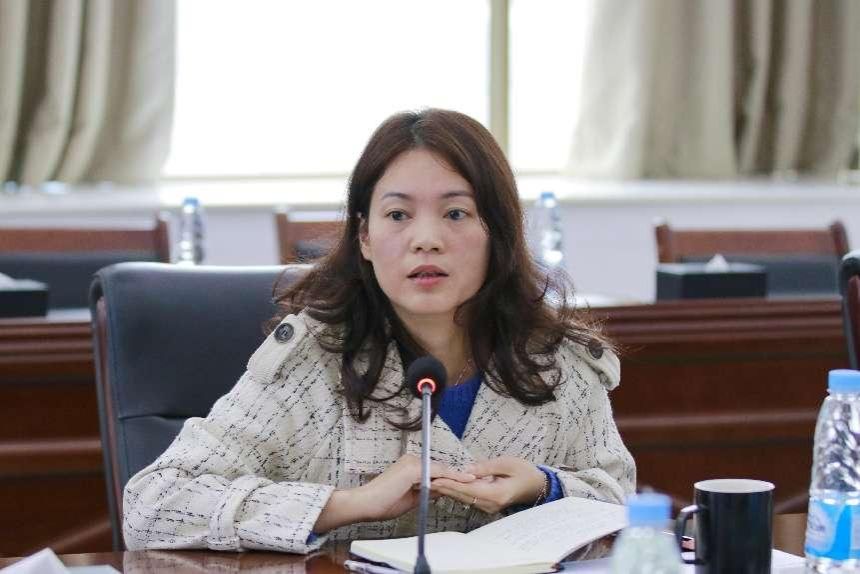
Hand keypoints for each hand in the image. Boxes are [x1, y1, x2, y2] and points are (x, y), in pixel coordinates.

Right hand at [314, 454, 474, 532]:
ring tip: (476, 479)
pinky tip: (464, 479)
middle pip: (441, 468)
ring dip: (459, 475)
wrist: (365, 504)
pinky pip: (437, 472)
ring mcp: (413, 463)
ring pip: (441, 469)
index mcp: (410, 467)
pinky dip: (452, 476)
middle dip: (459, 475)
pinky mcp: (413, 468)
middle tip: (478, 478)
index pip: (437, 471)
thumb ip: (427, 491)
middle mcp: (412, 461)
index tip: (468, 481)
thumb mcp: (411, 498)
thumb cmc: (383, 503)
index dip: (453, 477)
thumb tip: (442, 490)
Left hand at [431, 456, 544, 514]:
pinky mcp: (487, 504)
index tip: (436, 478)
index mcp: (496, 494)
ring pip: (464, 498)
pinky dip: (456, 491)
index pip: (468, 489)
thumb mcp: (507, 463)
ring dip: (448, 490)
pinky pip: (469, 498)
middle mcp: (491, 504)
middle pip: (462, 496)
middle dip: (444, 487)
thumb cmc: (525, 472)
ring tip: (431, 481)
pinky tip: (445, 486)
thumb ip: (486, 467)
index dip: (451, 484)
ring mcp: (489, 506)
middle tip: (426, 480)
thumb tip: (467, 469)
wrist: (537, 486)